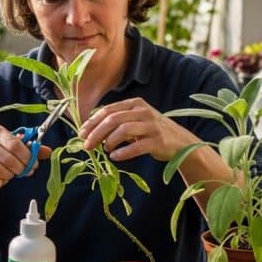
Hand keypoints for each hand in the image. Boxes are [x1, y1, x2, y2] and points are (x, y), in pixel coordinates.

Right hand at [0, 124, 50, 188]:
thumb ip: (26, 147)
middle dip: (20, 169)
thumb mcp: (5, 142)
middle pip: (8, 160)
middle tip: (24, 172)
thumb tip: (48, 151)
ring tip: (11, 175)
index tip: (33, 163)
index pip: (15, 145)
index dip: (27, 157)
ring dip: (9, 176)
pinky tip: (0, 180)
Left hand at [78, 98, 196, 161]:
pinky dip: (123, 152)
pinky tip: (114, 157)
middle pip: (113, 120)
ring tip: (104, 150)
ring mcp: (152, 126)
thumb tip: (89, 130)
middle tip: (87, 146)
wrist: (180, 142)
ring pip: (123, 130)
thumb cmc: (151, 132)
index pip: (108, 110)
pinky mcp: (158, 141)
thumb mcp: (134, 121)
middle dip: (96, 133)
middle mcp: (143, 112)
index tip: (81, 134)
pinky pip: (137, 146)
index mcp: (135, 104)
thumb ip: (116, 122)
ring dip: (109, 141)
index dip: (92, 122)